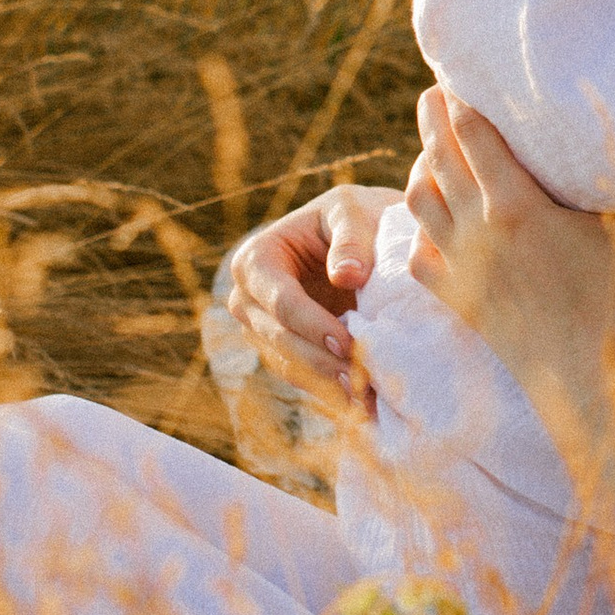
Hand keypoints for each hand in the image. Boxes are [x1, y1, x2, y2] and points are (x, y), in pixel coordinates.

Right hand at [226, 184, 396, 411]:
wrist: (366, 238)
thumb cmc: (354, 218)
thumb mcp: (352, 211)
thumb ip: (351, 238)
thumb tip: (346, 276)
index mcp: (256, 259)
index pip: (280, 301)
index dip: (312, 324)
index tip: (348, 343)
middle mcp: (248, 299)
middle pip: (280, 338)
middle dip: (321, 361)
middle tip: (361, 381)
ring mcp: (263, 330)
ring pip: (289, 365)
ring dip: (327, 384)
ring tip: (366, 398)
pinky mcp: (284, 352)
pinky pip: (302, 378)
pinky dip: (331, 391)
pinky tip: (363, 403)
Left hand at [403, 90, 614, 416]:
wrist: (586, 385)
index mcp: (517, 206)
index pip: (473, 135)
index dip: (462, 100)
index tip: (460, 77)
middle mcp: (478, 232)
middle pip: (438, 158)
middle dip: (433, 120)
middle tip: (434, 95)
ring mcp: (462, 269)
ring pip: (420, 203)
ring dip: (420, 168)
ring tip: (429, 148)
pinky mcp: (458, 302)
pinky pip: (419, 256)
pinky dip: (418, 232)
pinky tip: (429, 222)